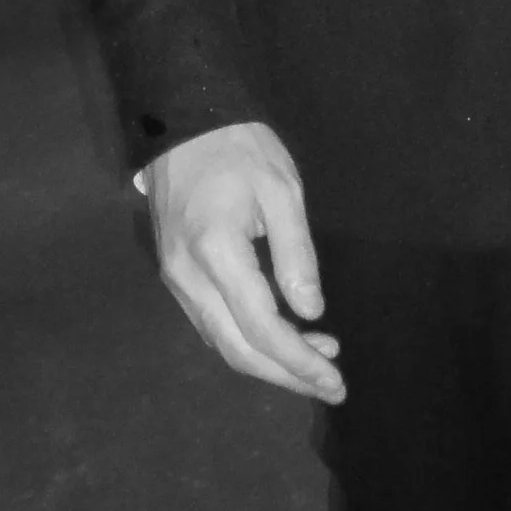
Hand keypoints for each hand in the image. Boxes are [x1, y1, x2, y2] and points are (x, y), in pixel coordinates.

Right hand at [143, 121, 343, 402]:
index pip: (262, 327)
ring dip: (269, 361)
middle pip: (237, 349)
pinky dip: (248, 341)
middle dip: (286, 375)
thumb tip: (311, 312)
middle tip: (332, 386)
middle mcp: (187, 277)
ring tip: (319, 361)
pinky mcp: (174, 276)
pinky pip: (212, 324)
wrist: (181, 123)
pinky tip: (282, 336)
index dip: (299, 361)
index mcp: (216, 252)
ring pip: (221, 342)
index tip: (335, 381)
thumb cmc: (239, 148)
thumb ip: (297, 254)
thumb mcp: (282, 190)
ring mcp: (175, 279)